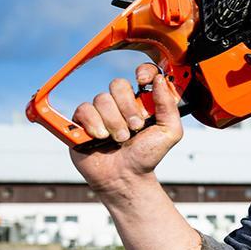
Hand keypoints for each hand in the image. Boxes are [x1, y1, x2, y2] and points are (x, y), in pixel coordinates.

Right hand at [67, 62, 184, 195]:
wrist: (126, 177)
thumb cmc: (147, 156)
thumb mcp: (169, 132)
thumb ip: (168, 106)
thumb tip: (160, 80)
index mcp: (142, 101)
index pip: (142, 73)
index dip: (143, 72)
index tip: (143, 81)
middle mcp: (120, 103)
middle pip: (118, 84)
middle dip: (128, 107)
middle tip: (135, 127)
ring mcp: (100, 111)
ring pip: (102, 99)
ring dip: (114, 122)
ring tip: (120, 140)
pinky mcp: (82, 122)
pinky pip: (84, 109)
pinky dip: (94, 124)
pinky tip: (100, 138)